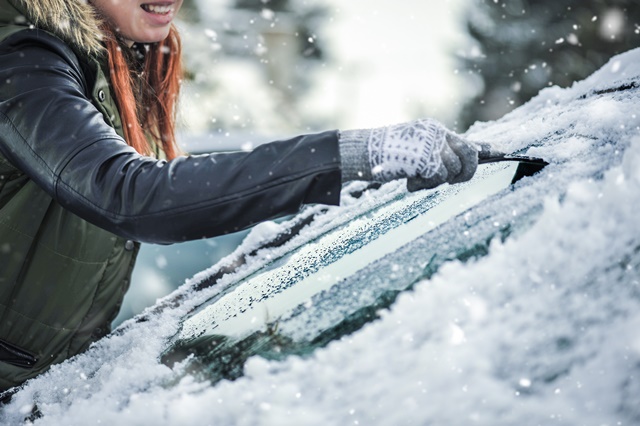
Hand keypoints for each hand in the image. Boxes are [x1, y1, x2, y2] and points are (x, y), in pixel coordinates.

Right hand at [339, 119, 478, 190]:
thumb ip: (434, 155)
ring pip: (452, 170)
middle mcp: (435, 133)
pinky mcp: (424, 157)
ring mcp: (430, 144)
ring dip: (435, 182)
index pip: (465, 141)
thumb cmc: (383, 155)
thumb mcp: (413, 151)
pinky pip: (438, 177)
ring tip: (415, 179)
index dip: (484, 150)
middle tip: (450, 181)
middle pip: (469, 154)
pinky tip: (409, 181)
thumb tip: (454, 163)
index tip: (501, 152)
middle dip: (465, 172)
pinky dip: (424, 185)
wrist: (361, 152)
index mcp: (433, 130)